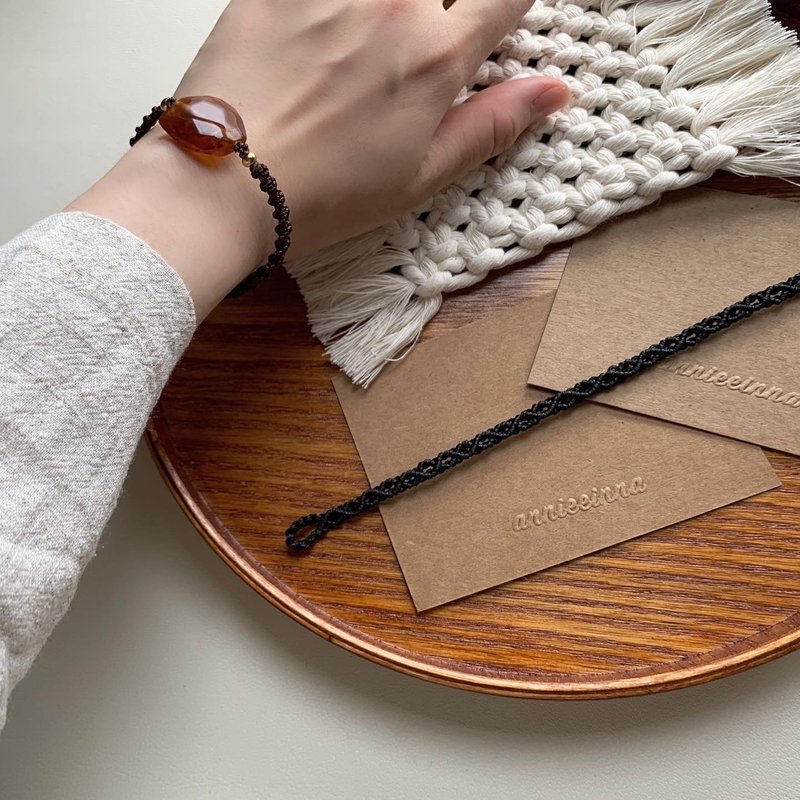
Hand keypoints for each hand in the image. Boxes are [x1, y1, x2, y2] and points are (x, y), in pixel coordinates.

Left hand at [69, 0, 568, 318]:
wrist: (225, 186)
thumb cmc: (321, 193)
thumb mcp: (420, 179)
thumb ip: (491, 125)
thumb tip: (554, 91)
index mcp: (437, 55)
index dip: (511, 6)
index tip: (495, 23)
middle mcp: (392, 2)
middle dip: (449, 8)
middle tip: (426, 43)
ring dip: (399, 8)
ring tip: (375, 50)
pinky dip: (337, 7)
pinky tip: (337, 31)